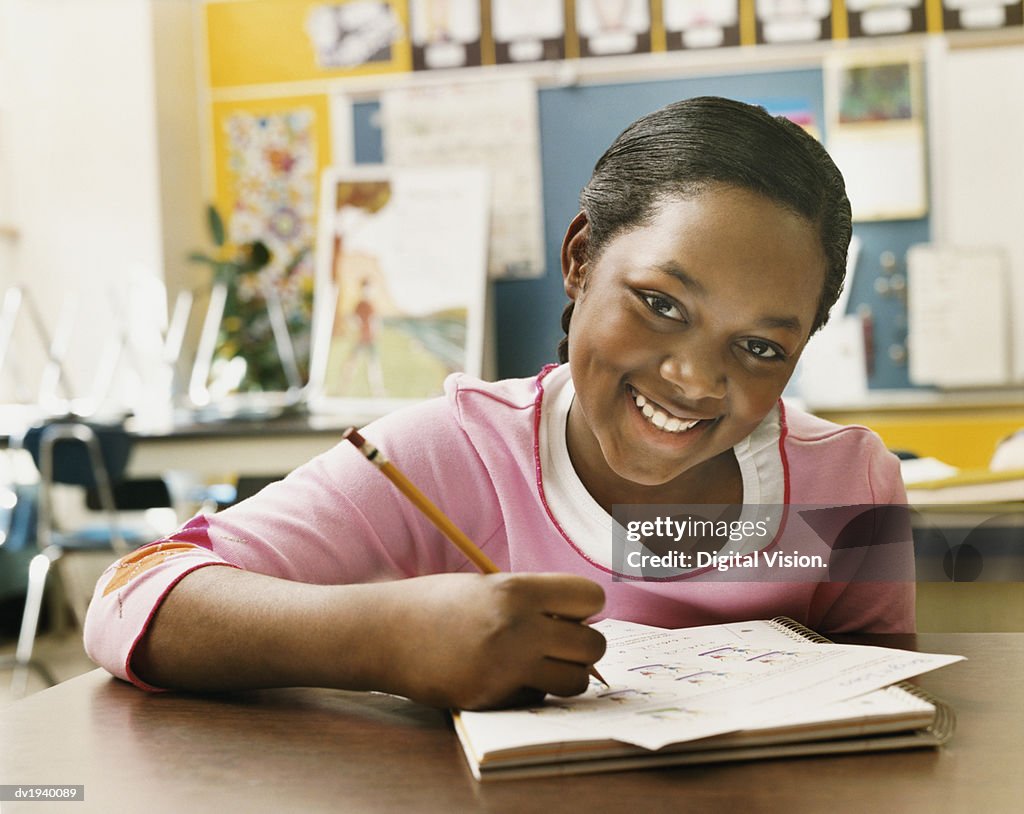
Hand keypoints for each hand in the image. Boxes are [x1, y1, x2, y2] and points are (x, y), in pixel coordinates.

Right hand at [382, 572, 605, 709]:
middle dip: (580, 646)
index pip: (591, 597)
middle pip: (593, 645)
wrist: (382, 633)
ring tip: (537, 664)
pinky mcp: (492, 699)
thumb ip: (533, 601)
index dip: (584, 607)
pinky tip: (504, 678)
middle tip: (555, 643)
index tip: (568, 612)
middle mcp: (518, 628)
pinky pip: (539, 700)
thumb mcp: (488, 587)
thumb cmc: (436, 603)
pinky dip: (531, 693)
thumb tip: (581, 621)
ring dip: (563, 674)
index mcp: (517, 590)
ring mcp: (506, 668)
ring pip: (576, 682)